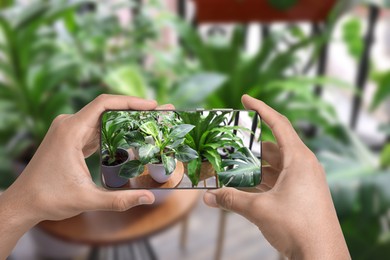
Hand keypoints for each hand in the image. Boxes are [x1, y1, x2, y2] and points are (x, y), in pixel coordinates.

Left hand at [0, 95, 161, 257]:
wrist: (24, 203)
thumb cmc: (49, 199)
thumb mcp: (87, 199)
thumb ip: (119, 200)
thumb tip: (149, 198)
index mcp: (71, 131)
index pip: (104, 104)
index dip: (130, 101)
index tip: (152, 105)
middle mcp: (68, 125)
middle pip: (106, 109)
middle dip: (134, 110)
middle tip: (159, 113)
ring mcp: (68, 130)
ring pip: (101, 118)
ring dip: (124, 120)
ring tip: (149, 123)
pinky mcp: (69, 139)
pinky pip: (95, 128)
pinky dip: (113, 130)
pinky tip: (129, 135)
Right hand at [203, 95, 349, 259]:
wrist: (320, 255)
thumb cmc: (298, 227)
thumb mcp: (260, 209)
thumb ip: (231, 200)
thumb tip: (208, 197)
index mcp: (299, 159)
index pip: (279, 124)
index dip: (261, 108)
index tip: (245, 99)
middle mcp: (303, 166)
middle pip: (272, 147)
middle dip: (248, 146)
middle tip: (228, 144)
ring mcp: (303, 180)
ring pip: (273, 165)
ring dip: (253, 166)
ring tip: (230, 166)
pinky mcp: (300, 194)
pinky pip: (277, 180)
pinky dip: (260, 180)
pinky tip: (243, 185)